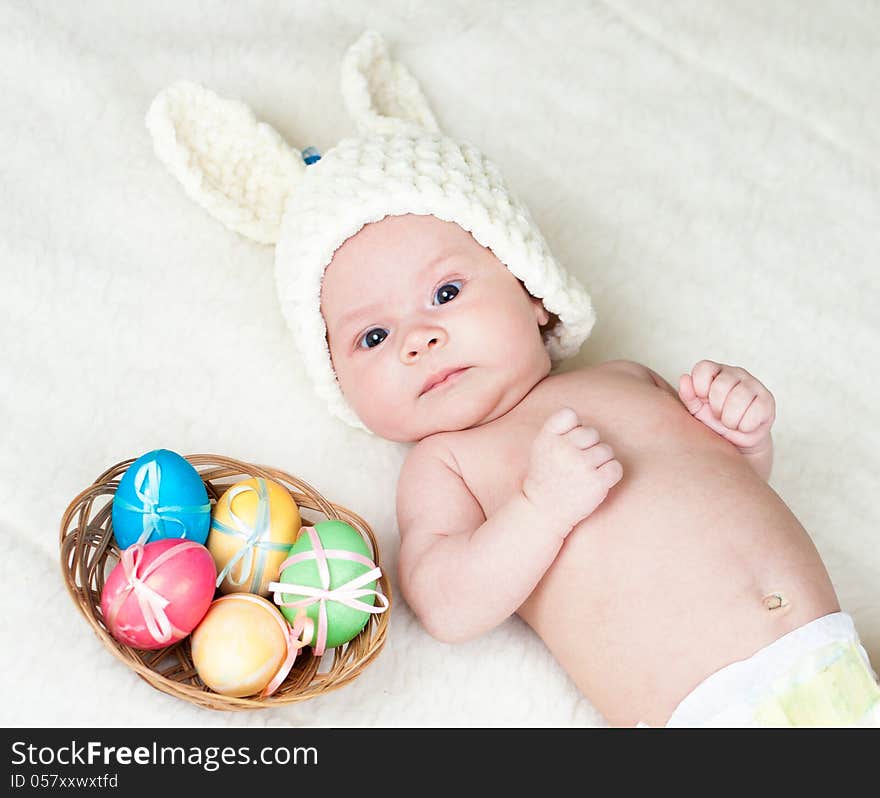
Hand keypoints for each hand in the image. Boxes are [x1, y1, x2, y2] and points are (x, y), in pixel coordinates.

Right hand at [521, 408, 622, 534]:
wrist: (542, 511)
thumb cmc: (546, 477)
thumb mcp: (541, 448)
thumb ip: (558, 430)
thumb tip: (584, 421)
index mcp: (548, 438)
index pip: (569, 414)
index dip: (574, 427)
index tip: (569, 442)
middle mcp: (563, 449)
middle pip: (592, 432)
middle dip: (590, 446)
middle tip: (578, 463)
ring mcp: (581, 465)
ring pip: (606, 450)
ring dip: (600, 462)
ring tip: (585, 474)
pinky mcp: (597, 482)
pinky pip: (616, 467)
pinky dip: (611, 474)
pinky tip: (597, 481)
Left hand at [678, 360, 775, 451]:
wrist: (736, 442)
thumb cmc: (714, 421)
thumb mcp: (696, 410)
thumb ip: (688, 395)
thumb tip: (684, 378)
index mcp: (715, 371)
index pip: (703, 368)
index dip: (700, 387)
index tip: (703, 400)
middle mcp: (735, 373)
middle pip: (720, 386)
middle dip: (716, 408)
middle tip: (719, 415)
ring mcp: (753, 384)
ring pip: (738, 399)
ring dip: (730, 419)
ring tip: (730, 422)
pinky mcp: (767, 399)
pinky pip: (755, 411)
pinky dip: (745, 425)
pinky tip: (744, 425)